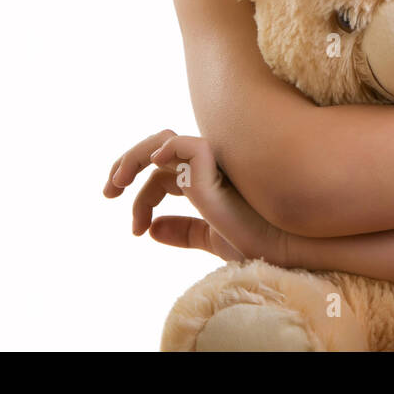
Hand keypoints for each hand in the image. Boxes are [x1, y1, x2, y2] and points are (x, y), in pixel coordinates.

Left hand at [103, 129, 290, 264]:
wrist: (286, 251)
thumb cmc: (260, 243)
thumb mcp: (213, 238)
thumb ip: (185, 232)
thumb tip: (151, 229)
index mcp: (208, 181)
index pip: (162, 177)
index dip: (142, 201)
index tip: (136, 231)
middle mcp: (210, 167)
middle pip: (159, 152)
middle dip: (127, 166)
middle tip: (108, 192)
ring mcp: (214, 164)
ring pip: (164, 143)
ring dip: (133, 158)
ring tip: (115, 184)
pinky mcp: (219, 168)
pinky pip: (187, 145)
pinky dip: (166, 150)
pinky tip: (152, 165)